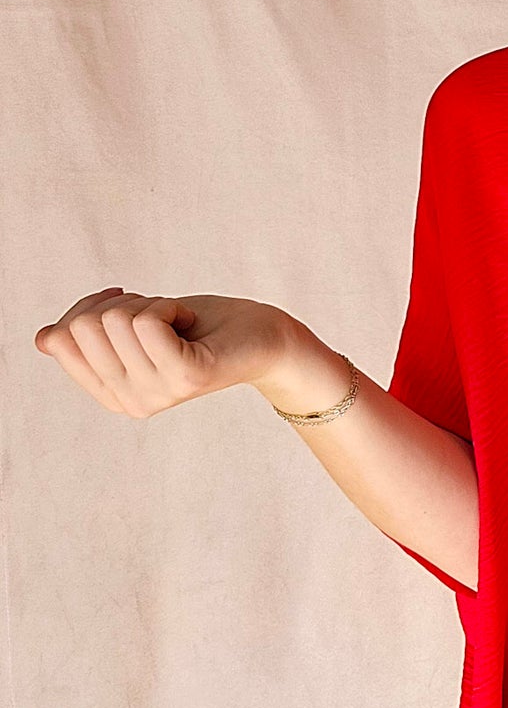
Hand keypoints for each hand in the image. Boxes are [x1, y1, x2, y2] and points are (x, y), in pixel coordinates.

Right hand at [34, 288, 291, 417]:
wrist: (263, 337)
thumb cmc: (200, 327)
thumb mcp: (135, 329)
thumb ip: (92, 336)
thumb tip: (43, 339)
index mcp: (110, 394)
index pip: (58, 338)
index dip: (92, 308)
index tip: (131, 311)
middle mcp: (129, 403)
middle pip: (84, 325)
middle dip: (124, 305)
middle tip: (164, 320)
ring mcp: (157, 394)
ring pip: (117, 319)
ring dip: (153, 305)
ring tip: (182, 325)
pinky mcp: (186, 378)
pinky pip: (148, 321)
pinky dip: (171, 306)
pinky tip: (192, 325)